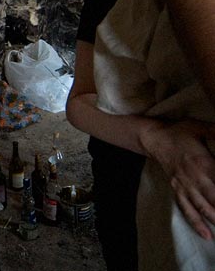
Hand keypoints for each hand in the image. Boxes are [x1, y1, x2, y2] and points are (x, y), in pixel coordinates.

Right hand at [141, 119, 214, 239]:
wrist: (154, 138)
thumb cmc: (179, 132)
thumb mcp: (200, 127)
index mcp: (203, 162)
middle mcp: (194, 177)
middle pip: (214, 200)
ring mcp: (184, 185)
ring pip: (202, 208)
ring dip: (214, 220)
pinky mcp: (177, 189)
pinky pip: (187, 209)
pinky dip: (196, 223)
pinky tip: (207, 235)